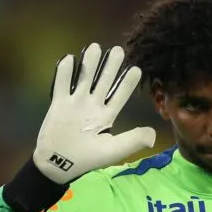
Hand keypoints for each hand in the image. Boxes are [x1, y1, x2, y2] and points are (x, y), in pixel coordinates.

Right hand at [32, 42, 155, 183]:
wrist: (58, 165)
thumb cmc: (87, 159)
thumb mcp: (113, 150)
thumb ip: (133, 140)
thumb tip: (153, 134)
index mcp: (106, 117)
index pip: (119, 96)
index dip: (128, 83)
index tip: (137, 69)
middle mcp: (92, 107)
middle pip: (103, 82)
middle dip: (111, 67)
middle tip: (119, 50)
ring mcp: (75, 104)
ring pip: (84, 79)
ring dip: (90, 64)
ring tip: (95, 47)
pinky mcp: (59, 104)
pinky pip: (62, 85)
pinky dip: (65, 73)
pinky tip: (69, 58)